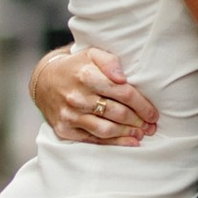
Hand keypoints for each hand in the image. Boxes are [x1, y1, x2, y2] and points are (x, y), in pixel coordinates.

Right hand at [32, 42, 160, 144]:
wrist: (44, 81)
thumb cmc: (76, 67)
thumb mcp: (91, 54)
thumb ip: (110, 61)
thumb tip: (123, 77)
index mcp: (86, 75)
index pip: (123, 92)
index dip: (142, 105)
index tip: (153, 113)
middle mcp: (77, 96)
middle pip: (117, 113)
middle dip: (139, 121)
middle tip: (151, 126)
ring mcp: (70, 115)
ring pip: (107, 129)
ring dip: (128, 133)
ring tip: (142, 133)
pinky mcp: (65, 129)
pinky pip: (94, 140)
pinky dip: (114, 143)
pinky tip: (129, 142)